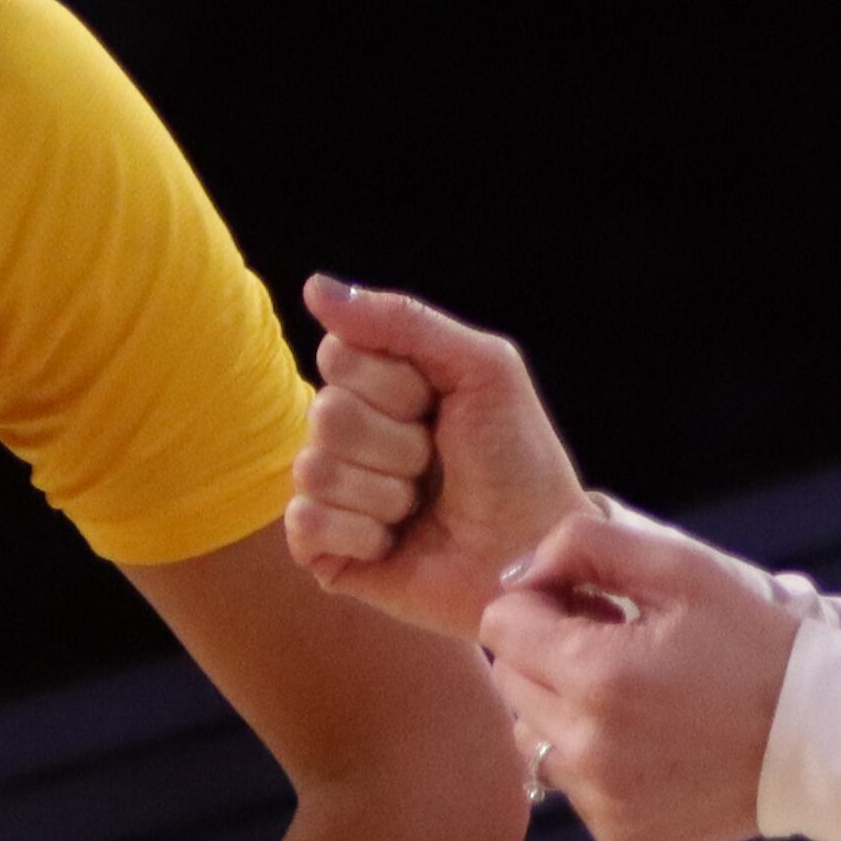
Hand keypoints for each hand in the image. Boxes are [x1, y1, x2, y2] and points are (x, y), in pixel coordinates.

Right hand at [288, 278, 593, 640]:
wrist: (536, 554)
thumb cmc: (518, 460)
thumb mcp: (481, 368)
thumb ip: (402, 320)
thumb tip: (314, 287)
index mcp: (381, 383)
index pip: (339, 353)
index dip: (394, 384)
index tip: (440, 406)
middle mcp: (350, 433)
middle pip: (326, 412)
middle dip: (397, 443)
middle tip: (437, 464)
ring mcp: (334, 491)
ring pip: (315, 469)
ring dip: (386, 493)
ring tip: (423, 506)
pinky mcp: (325, 550)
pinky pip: (305, 523)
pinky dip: (361, 534)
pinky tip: (394, 542)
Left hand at [478, 505, 798, 840]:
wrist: (823, 738)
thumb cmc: (752, 642)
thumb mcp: (680, 567)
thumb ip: (584, 544)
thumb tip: (518, 571)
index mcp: (597, 677)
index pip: (500, 625)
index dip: (542, 603)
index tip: (594, 605)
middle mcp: (589, 751)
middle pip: (510, 683)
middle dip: (550, 654)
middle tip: (619, 645)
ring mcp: (605, 805)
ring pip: (534, 740)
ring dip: (565, 713)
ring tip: (637, 698)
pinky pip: (575, 792)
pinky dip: (599, 766)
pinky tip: (656, 746)